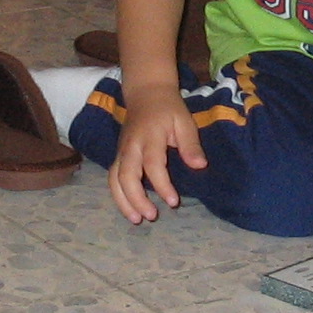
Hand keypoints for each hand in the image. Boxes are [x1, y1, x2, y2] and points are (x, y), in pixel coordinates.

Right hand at [109, 84, 205, 223]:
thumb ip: (190, 145)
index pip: (152, 165)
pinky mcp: (117, 155)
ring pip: (114, 179)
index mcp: (149, 136)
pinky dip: (118, 195)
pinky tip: (129, 209)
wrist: (146, 93)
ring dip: (123, 201)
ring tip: (136, 220)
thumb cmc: (168, 109)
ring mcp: (121, 150)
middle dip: (136, 199)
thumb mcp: (184, 121)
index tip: (174, 202)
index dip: (162, 185)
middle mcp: (131, 145)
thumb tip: (199, 166)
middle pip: (126, 175)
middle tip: (151, 216)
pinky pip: (113, 178)